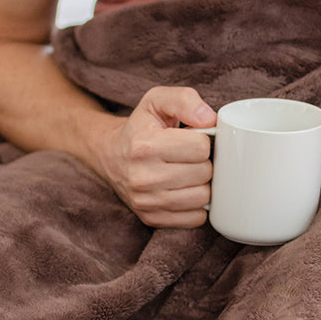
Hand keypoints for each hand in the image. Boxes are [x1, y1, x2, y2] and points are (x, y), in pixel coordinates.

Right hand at [94, 86, 215, 227]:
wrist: (110, 155)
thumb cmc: (141, 127)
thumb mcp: (157, 100)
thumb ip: (185, 100)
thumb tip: (210, 119)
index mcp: (145, 145)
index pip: (201, 148)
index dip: (203, 140)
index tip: (192, 139)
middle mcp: (143, 177)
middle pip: (204, 173)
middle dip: (203, 161)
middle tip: (191, 156)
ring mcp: (146, 202)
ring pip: (202, 198)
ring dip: (202, 184)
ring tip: (189, 171)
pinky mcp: (151, 218)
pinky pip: (195, 218)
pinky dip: (196, 205)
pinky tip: (185, 189)